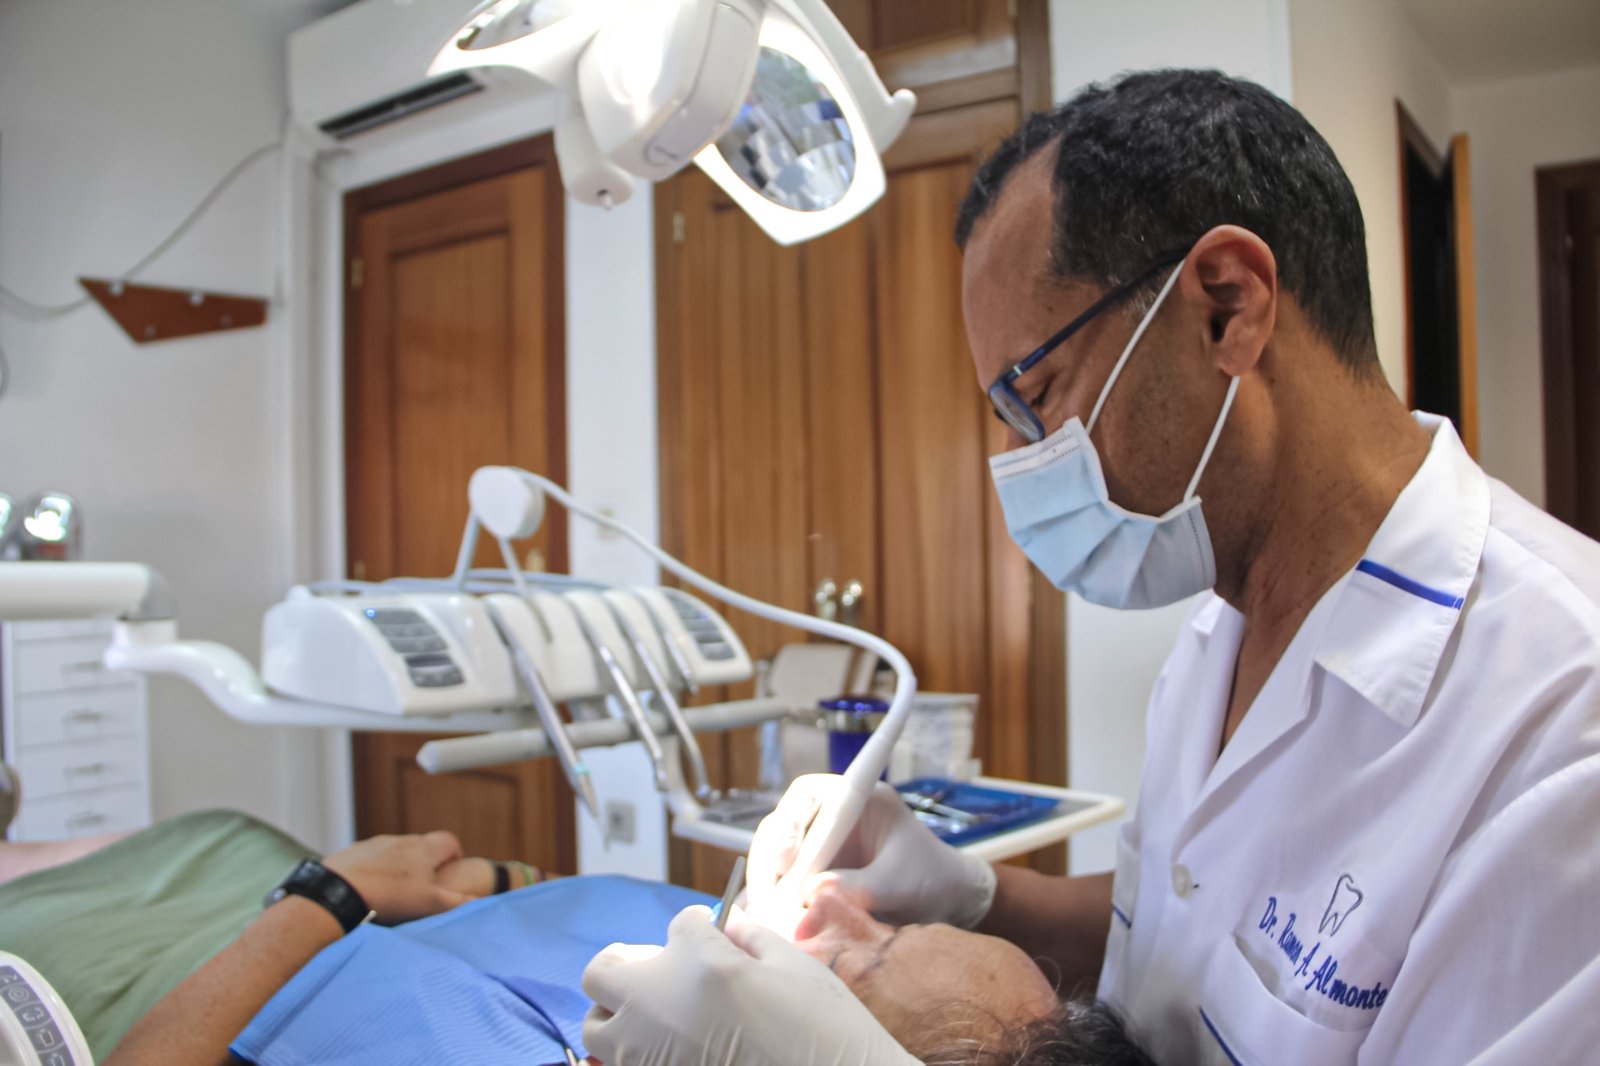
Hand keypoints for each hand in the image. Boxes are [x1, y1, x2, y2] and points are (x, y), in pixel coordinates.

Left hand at [321, 831, 472, 924]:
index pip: (450, 841)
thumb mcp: (430, 903)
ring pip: (397, 851)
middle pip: (423, 846)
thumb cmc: (389, 895)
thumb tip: (482, 901)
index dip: (454, 855)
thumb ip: (458, 901)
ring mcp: (377, 844)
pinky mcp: (355, 851)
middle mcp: (403, 840)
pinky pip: (372, 857)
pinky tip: (370, 888)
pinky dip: (376, 868)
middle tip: (425, 887)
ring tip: (395, 891)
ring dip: (401, 865)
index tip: (453, 870)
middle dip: (427, 862)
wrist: (340, 890)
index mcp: (425, 849)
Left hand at [582, 905, 918, 1065]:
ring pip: (596, 1027)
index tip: (712, 936)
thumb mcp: (795, 967)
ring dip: (616, 1013)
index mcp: (703, 962)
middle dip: (628, 962)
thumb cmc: (825, 1030)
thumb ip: (751, 938)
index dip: (699, 928)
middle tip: (657, 968)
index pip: (680, 925)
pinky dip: (630, 1055)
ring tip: (652, 1016)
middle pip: (606, 969)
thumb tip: (726, 926)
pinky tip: (665, 1049)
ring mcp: (650, 1054)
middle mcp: (662, 1005)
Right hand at [747, 774, 997, 928]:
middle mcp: (830, 820)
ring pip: (776, 861)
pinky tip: (768, 925)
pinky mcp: (813, 878)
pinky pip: (783, 888)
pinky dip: (774, 905)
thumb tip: (811, 895)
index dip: (789, 822)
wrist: (948, 903)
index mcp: (856, 800)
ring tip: (767, 918)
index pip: (808, 796)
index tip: (786, 857)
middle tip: (769, 898)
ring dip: (768, 888)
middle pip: (781, 829)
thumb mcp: (900, 883)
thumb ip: (859, 888)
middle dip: (771, 862)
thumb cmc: (932, 879)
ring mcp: (819, 849)